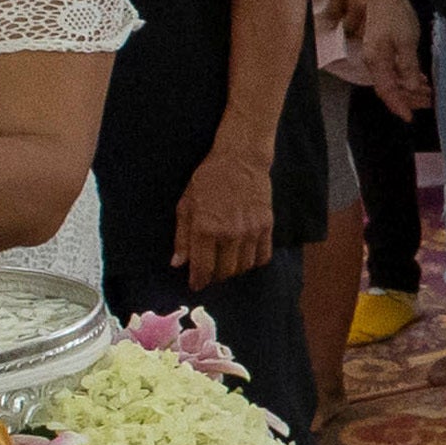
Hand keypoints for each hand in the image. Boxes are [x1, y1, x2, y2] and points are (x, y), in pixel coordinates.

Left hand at [174, 143, 276, 286]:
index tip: (196, 285)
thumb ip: (182, 236)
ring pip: (244, 267)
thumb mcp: (186, 204)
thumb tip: (178, 263)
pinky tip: (246, 256)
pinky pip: (263, 256)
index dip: (198, 280)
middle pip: (224, 271)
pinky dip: (254, 262)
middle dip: (215, 276)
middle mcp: (229, 234)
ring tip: (227, 264)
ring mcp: (250, 231)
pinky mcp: (266, 227)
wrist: (240, 159)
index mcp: (205, 229)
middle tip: (211, 272)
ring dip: (234, 270)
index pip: (202, 267)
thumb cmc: (208, 179)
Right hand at [360, 10, 433, 119]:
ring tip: (429, 93)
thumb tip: (410, 89)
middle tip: (429, 103)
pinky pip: (394, 70)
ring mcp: (377, 55)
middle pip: (390, 88)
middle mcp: (374, 62)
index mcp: (377, 62)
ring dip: (410, 88)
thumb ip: (408, 67)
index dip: (399, 106)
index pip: (387, 91)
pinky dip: (407, 77)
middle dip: (409, 98)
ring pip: (393, 80)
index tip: (410, 117)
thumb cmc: (397, 16)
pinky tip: (420, 79)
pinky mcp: (381, 49)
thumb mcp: (406, 43)